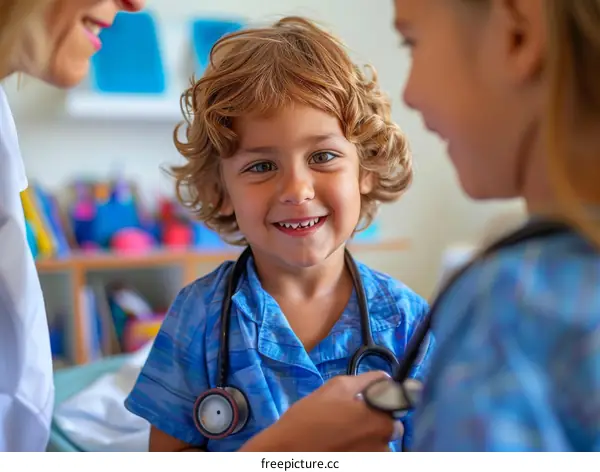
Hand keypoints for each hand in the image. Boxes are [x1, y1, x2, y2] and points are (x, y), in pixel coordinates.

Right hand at [240, 371, 395, 451]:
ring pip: (378, 441)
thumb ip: (367, 380)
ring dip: (365, 434)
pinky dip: (358, 448)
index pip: (397, 404)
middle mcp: (385, 445)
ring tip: (339, 431)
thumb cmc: (311, 416)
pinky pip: (367, 452)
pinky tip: (338, 443)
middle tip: (348, 416)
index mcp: (382, 422)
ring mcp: (374, 459)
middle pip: (390, 426)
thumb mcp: (338, 387)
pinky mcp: (363, 466)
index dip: (382, 398)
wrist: (287, 451)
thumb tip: (386, 378)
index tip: (366, 399)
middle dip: (375, 418)